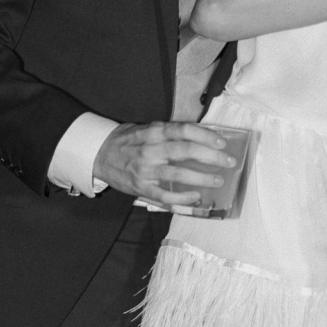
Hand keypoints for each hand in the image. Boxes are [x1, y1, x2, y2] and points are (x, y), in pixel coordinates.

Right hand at [93, 121, 235, 207]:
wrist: (99, 154)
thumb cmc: (128, 141)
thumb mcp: (146, 129)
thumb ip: (169, 133)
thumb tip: (200, 138)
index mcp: (154, 131)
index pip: (184, 130)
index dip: (205, 135)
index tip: (222, 142)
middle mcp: (151, 149)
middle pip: (185, 150)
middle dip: (211, 156)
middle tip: (228, 161)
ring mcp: (146, 169)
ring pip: (178, 173)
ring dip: (201, 178)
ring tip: (218, 180)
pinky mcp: (141, 187)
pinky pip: (165, 194)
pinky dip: (182, 197)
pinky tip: (196, 197)